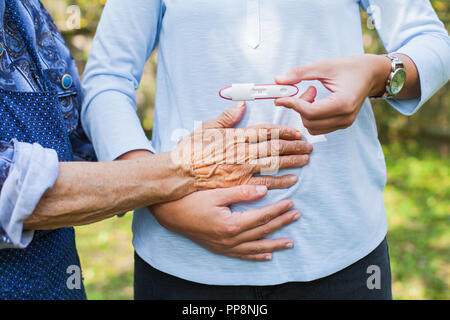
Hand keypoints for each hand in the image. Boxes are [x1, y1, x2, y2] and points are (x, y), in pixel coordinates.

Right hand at [151, 185, 299, 260]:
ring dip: (274, 244)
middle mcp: (230, 239)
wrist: (169, 214)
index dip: (278, 209)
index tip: (291, 202)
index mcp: (232, 224)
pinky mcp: (219, 249)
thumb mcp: (216, 193)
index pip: (262, 216)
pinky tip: (266, 256)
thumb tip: (264, 190)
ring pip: (256, 247)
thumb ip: (241, 192)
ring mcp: (225, 247)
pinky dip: (256, 256)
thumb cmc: (191, 200)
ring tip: (290, 243)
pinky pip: (242, 255)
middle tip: (296, 216)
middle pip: (262, 231)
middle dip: (281, 223)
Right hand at [172, 90, 315, 189]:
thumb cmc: (190, 150)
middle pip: (274, 147)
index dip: (284, 131)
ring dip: (292, 161)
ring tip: (306, 159)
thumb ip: (226, 118)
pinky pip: (265, 183)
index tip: (296, 132)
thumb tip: (241, 105)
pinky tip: (293, 179)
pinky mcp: (239, 184)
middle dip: (294, 145)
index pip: (265, 131)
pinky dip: (280, 181)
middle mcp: (242, 151)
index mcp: (235, 135)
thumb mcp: (206, 128)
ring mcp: (242, 168)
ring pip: (274, 163)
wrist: (179, 173)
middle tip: (309, 145)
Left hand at [274, 54, 392, 134]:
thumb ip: (300, 73)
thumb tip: (278, 80)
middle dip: (300, 107)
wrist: (371, 73)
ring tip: (313, 94)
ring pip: (312, 128)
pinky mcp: (342, 124)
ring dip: (305, 112)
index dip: (293, 105)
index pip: (311, 112)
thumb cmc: (350, 67)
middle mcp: (345, 117)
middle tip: (306, 89)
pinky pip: (318, 128)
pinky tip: (317, 101)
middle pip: (309, 122)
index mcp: (343, 102)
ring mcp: (345, 123)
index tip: (280, 98)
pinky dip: (311, 116)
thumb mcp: (324, 66)